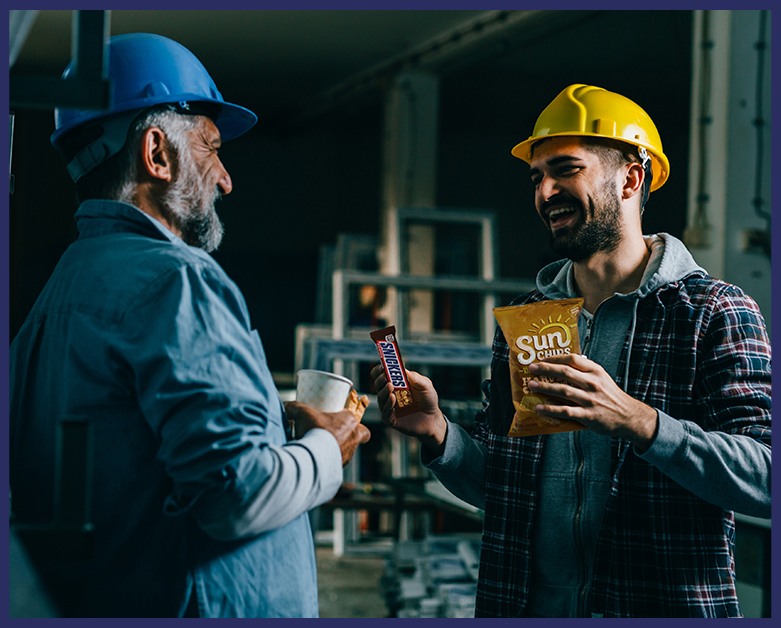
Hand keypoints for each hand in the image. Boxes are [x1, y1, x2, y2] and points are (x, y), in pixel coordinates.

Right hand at [283, 401, 370, 466]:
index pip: (355, 417)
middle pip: (361, 434)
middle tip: (337, 433)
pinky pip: (339, 462)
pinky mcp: (341, 466)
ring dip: (340, 447)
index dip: (346, 417)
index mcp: (349, 421)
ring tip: (324, 447)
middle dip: (352, 434)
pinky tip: (320, 459)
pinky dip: (332, 461)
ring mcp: (349, 454)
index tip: (336, 418)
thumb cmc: (313, 431)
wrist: (314, 457)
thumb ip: (294, 407)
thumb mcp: (302, 413)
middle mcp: (354, 437)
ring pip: (350, 449)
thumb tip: (285, 405)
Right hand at [369, 363, 446, 455]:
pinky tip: (392, 398)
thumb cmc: (428, 400)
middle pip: (377, 385)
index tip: (383, 366)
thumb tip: (404, 369)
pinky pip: (385, 412)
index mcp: (396, 383)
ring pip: (380, 398)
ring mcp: (389, 407)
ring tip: (390, 386)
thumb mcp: (425, 385)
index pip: (381, 375)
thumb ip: (416, 378)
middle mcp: (390, 394)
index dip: (379, 370)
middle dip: (380, 380)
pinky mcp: (391, 419)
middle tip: (385, 376)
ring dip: (384, 391)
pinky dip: (388, 404)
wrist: (433, 419)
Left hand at [528, 353, 657, 451]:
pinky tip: (540, 408)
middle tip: (531, 368)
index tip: (542, 359)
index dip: (555, 357)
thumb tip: (561, 367)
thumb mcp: (602, 378)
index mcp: (596, 371)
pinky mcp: (588, 415)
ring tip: (532, 386)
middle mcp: (592, 383)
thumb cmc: (611, 397)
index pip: (573, 359)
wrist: (628, 417)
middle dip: (545, 369)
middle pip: (564, 372)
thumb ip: (585, 372)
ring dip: (544, 387)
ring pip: (562, 390)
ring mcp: (590, 399)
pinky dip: (550, 409)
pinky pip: (565, 410)